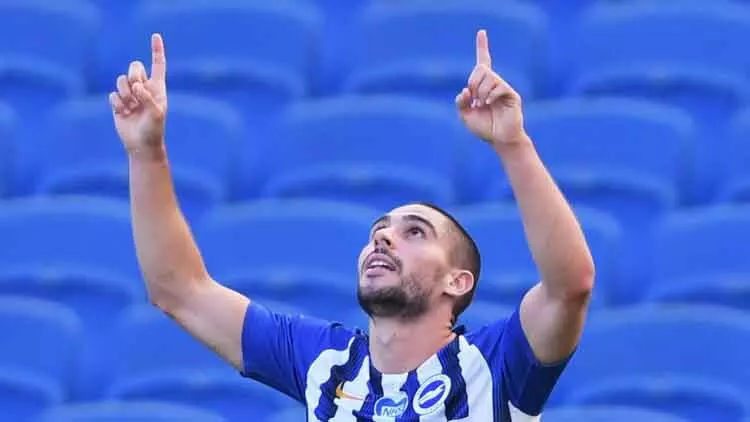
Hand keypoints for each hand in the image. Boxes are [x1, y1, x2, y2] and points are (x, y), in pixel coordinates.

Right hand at [109, 33, 167, 153]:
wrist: (141, 144)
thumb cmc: (154, 130)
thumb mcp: (157, 114)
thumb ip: (148, 98)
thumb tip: (137, 86)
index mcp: (157, 87)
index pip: (158, 64)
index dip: (156, 50)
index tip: (155, 36)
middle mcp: (144, 88)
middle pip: (134, 67)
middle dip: (133, 75)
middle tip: (138, 91)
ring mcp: (130, 95)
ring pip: (121, 80)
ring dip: (125, 94)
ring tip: (131, 108)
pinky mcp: (118, 102)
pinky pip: (113, 94)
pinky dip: (117, 104)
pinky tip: (124, 114)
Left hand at [456, 30, 526, 147]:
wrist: (499, 140)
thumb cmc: (484, 128)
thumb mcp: (465, 116)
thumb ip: (460, 103)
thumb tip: (465, 91)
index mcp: (482, 86)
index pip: (483, 61)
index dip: (482, 46)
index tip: (481, 32)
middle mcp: (494, 83)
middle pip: (481, 69)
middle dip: (473, 81)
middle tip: (472, 98)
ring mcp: (503, 88)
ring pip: (489, 78)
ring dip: (480, 92)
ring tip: (481, 104)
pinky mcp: (512, 95)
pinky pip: (499, 87)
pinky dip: (490, 95)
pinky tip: (488, 104)